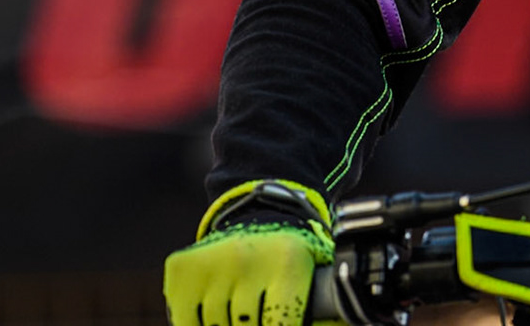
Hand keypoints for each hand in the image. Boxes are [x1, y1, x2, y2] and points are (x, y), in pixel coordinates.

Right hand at [164, 180, 332, 325]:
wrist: (259, 215)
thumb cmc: (289, 255)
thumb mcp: (315, 271)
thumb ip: (325, 305)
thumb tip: (346, 323)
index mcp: (288, 263)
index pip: (281, 324)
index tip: (279, 322)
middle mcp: (249, 259)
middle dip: (252, 323)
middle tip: (255, 312)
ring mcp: (213, 263)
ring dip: (226, 324)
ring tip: (240, 310)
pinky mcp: (183, 269)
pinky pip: (184, 323)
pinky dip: (196, 324)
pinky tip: (214, 313)